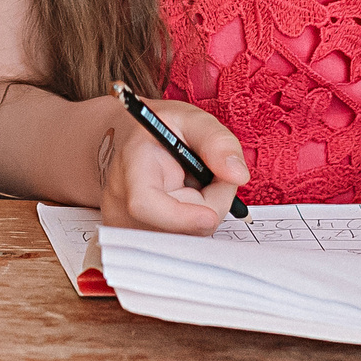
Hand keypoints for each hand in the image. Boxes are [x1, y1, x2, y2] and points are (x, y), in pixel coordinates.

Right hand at [96, 96, 245, 233]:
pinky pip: (180, 241)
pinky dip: (192, 223)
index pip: (144, 204)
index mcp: (131, 166)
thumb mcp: (191, 119)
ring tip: (194, 183)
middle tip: (212, 174)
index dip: (179, 217)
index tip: (210, 215)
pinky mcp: (136, 240)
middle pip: (178, 227)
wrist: (128, 142)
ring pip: (184, 237)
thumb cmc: (160, 130)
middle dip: (210, 205)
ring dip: (203, 214)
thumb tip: (238, 175)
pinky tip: (185, 200)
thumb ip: (217, 141)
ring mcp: (126, 225)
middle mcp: (121, 202)